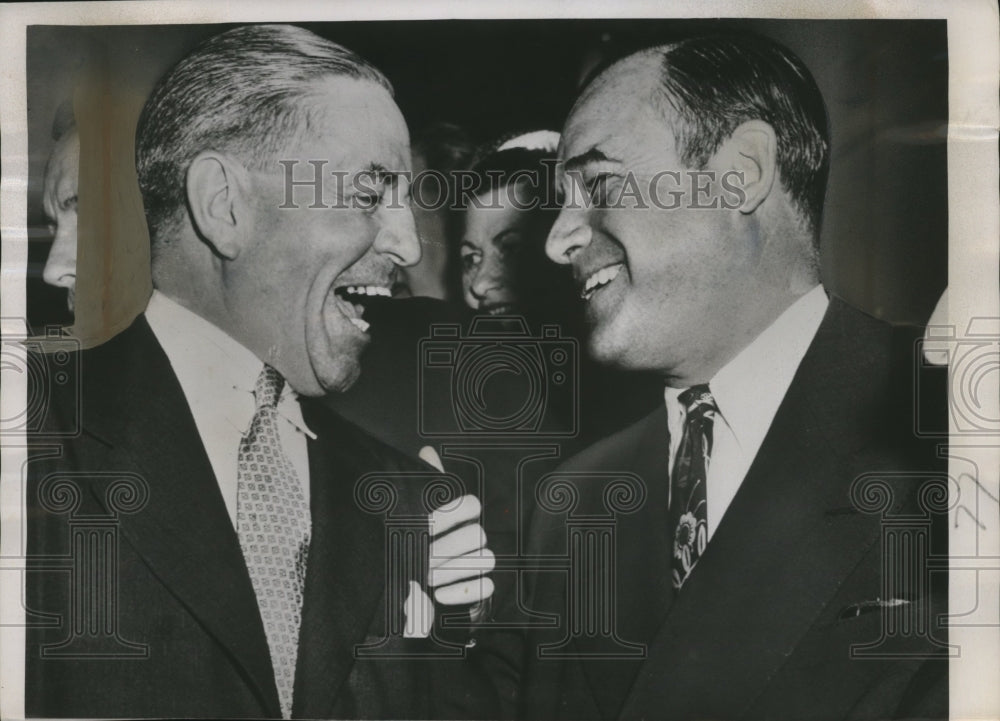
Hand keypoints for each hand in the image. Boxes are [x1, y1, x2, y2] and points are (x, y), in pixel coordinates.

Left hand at [402, 447, 495, 637]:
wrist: (412, 586)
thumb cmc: (415, 544)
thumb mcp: (414, 512)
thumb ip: (424, 482)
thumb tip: (427, 451)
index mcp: (459, 517)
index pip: (471, 504)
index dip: (452, 513)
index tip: (425, 525)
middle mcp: (473, 537)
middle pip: (477, 534)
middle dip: (448, 547)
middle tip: (423, 557)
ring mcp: (479, 563)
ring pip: (486, 559)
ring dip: (454, 570)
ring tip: (427, 577)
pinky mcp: (480, 590)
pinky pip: (486, 587)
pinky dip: (463, 592)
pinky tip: (439, 595)